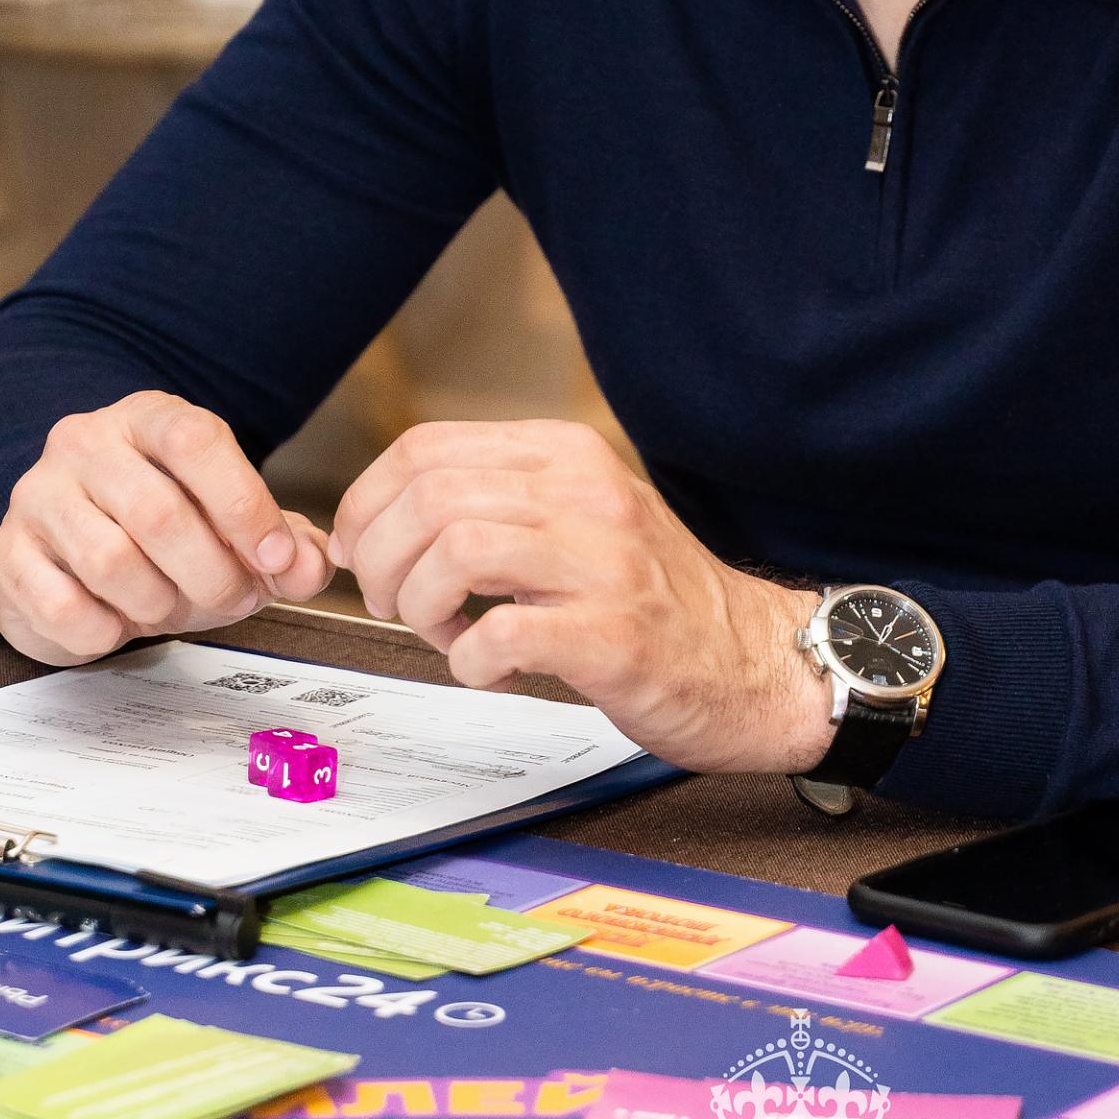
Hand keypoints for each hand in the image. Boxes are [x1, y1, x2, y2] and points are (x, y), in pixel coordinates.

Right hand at [0, 390, 332, 664]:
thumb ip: (284, 543)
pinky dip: (104, 630)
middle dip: (212, 574)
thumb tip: (310, 567)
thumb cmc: (162, 531)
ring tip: (170, 607)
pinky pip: (61, 606)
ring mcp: (36, 496)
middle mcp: (84, 443)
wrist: (70, 546)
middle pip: (158, 512)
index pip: (194, 440)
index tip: (278, 558)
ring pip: (110, 562)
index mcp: (147, 417)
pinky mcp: (3, 554)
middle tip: (234, 600)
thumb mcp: (230, 525)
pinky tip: (116, 620)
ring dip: (158, 604)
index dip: (244, 504)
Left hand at [329, 419, 833, 774]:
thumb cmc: (656, 600)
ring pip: (455, 551)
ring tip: (445, 633)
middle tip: (394, 604)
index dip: (366, 502)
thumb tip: (381, 519)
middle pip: (429, 497)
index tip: (360, 549)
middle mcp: (586, 493)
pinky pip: (500, 634)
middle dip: (381, 560)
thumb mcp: (581, 517)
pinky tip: (491, 670)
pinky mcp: (612, 635)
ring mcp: (603, 562)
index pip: (427, 448)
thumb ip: (500, 501)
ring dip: (422, 605)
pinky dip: (470, 661)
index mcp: (568, 454)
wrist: (758, 662)